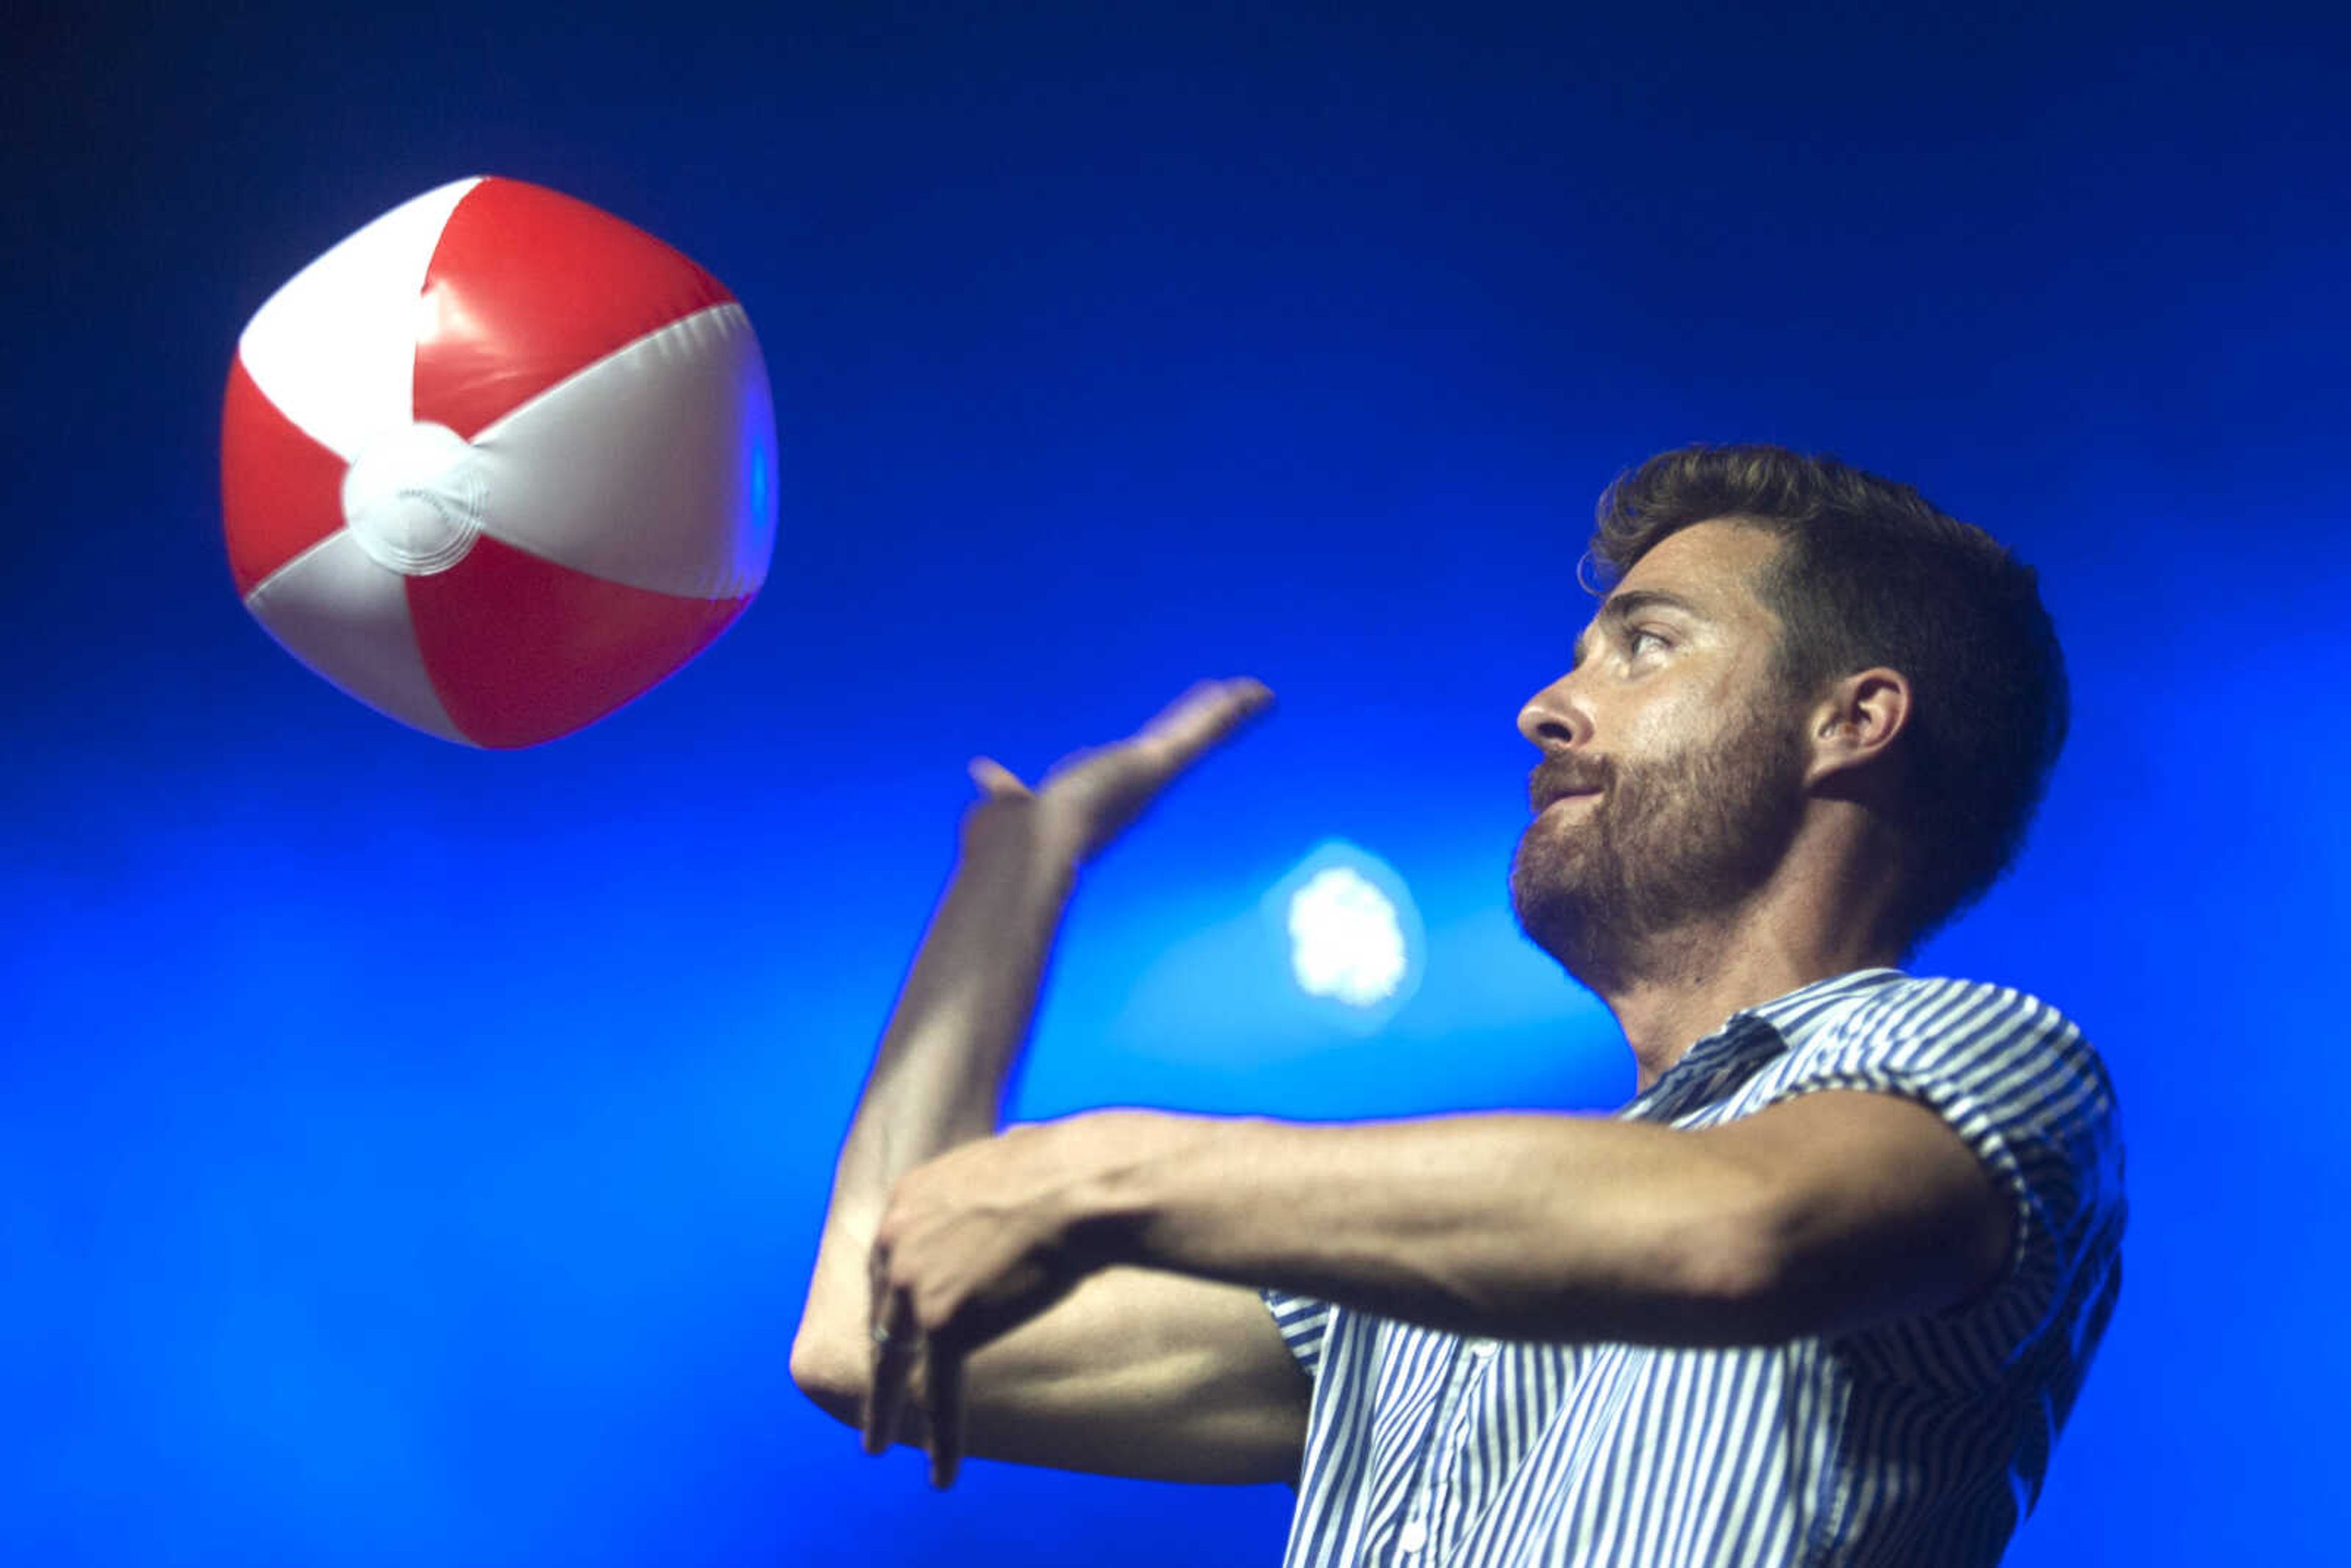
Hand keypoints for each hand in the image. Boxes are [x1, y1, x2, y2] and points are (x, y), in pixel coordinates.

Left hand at [858, 1113, 1181, 1487]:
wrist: (1080, 1184)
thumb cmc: (1067, 1166)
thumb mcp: (1009, 1159)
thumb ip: (992, 1179)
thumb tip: (1019, 1153)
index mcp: (908, 1199)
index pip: (887, 1263)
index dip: (892, 1305)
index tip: (893, 1332)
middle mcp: (897, 1241)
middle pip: (881, 1314)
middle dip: (880, 1355)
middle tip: (876, 1395)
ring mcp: (916, 1285)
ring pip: (894, 1362)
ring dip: (886, 1409)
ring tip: (879, 1444)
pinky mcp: (946, 1324)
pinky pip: (937, 1392)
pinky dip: (942, 1437)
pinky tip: (941, 1473)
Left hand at [965, 678, 1274, 865]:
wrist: (1033, 843)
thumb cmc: (1020, 831)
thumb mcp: (1014, 799)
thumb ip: (1005, 787)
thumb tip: (983, 773)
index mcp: (1111, 792)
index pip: (1145, 760)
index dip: (1165, 745)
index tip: (1179, 735)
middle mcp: (1139, 784)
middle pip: (1180, 743)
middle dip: (1207, 725)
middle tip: (1237, 705)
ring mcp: (1154, 773)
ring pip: (1197, 733)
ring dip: (1224, 711)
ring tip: (1256, 691)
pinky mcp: (1161, 760)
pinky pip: (1202, 729)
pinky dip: (1227, 711)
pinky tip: (1254, 693)